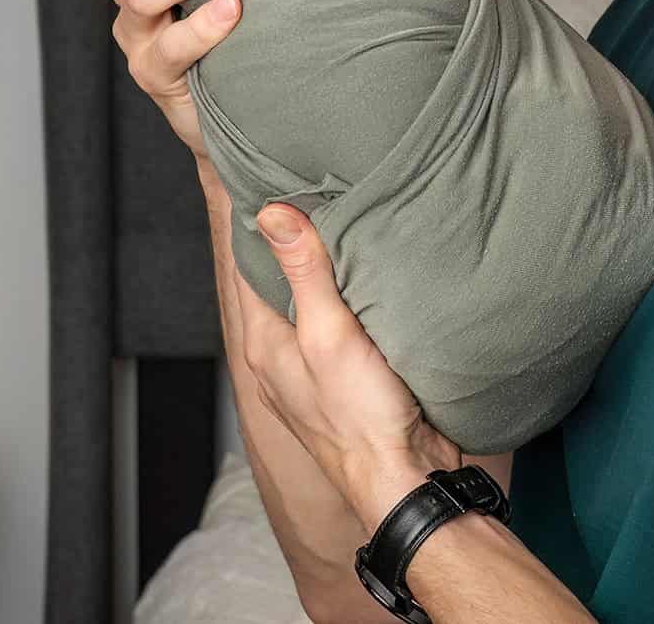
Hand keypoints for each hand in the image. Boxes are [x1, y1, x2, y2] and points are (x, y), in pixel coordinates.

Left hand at [244, 203, 461, 532]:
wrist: (405, 479)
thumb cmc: (362, 418)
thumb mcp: (329, 334)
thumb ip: (303, 272)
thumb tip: (272, 212)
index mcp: (264, 343)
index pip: (248, 264)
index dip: (255, 220)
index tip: (264, 174)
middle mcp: (281, 353)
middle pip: (277, 279)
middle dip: (288, 236)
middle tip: (305, 182)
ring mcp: (313, 366)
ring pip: (309, 298)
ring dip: (319, 264)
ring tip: (336, 215)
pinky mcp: (347, 373)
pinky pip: (338, 318)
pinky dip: (346, 291)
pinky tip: (365, 270)